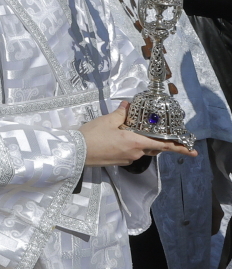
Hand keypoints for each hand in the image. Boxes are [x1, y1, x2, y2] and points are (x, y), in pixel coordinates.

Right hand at [81, 102, 196, 166]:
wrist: (75, 152)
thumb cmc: (92, 136)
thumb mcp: (106, 121)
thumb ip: (121, 114)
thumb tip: (128, 106)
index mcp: (135, 142)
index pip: (163, 146)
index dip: (179, 148)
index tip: (193, 151)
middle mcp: (135, 153)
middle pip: (152, 147)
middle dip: (156, 140)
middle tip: (156, 131)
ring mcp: (127, 159)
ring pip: (140, 149)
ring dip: (139, 141)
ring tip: (128, 130)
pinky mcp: (119, 162)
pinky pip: (131, 152)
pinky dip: (130, 145)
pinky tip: (118, 137)